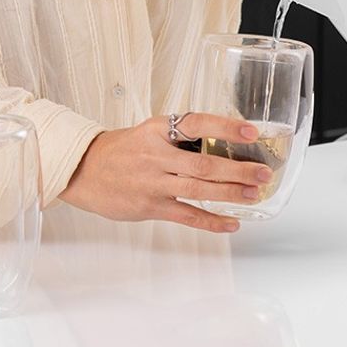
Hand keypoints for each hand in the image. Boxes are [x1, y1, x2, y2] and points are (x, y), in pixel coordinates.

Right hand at [58, 114, 273, 232]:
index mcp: (157, 130)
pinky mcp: (150, 206)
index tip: (251, 131)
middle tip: (264, 172)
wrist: (83, 171)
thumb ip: (180, 137)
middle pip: (204, 163)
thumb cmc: (123, 150)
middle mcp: (155, 155)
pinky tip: (231, 223)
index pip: (196, 123)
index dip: (225, 127)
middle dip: (238, 169)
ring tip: (254, 194)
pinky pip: (186, 215)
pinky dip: (211, 221)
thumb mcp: (149, 132)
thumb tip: (224, 142)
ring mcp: (152, 182)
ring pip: (199, 189)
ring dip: (230, 193)